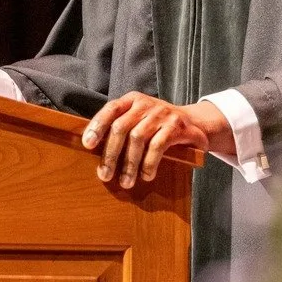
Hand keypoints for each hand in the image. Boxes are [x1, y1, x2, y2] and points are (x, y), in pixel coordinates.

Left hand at [81, 92, 231, 187]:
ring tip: (125, 182)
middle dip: (111, 154)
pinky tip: (146, 175)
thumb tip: (93, 149)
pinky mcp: (176, 126)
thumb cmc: (157, 125)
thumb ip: (120, 127)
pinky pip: (157, 146)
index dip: (97, 126)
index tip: (87, 145)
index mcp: (132, 100)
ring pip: (138, 139)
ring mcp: (162, 114)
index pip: (110, 109)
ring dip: (129, 164)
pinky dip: (149, 163)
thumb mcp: (139, 119)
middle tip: (104, 175)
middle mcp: (146, 104)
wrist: (194, 122)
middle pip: (121, 127)